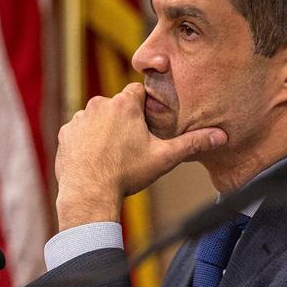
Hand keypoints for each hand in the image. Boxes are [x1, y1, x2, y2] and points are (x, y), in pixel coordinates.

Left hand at [54, 82, 226, 228]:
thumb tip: (220, 136)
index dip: (144, 108)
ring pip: (98, 118)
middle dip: (124, 121)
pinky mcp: (66, 133)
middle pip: (117, 106)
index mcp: (125, 105)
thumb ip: (191, 143)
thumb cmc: (127, 174)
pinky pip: (80, 131)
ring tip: (112, 155)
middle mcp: (100, 104)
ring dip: (104, 130)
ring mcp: (80, 118)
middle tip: (131, 146)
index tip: (145, 125)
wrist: (90, 193)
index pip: (138, 92)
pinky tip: (95, 159)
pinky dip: (86, 142)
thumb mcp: (164, 158)